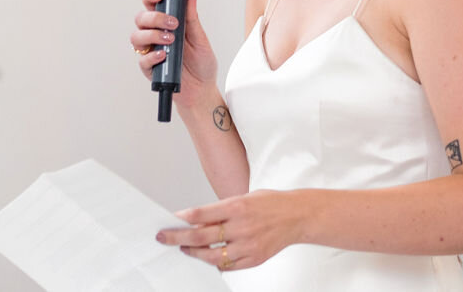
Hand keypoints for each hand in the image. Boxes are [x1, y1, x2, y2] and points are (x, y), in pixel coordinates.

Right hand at [130, 0, 217, 106]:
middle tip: (172, 23)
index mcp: (166, 23)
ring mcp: (150, 50)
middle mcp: (155, 34)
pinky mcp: (148, 67)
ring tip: (170, 40)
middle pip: (141, 18)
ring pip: (136, 36)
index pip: (152, 4)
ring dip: (152, 35)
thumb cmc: (201, 62)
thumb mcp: (200, 37)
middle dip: (154, 17)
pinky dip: (152, 55)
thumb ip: (191, 17)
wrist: (202, 88)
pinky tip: (164, 56)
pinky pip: (142, 59)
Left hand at [156, 190, 303, 270]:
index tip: (170, 221)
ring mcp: (247, 245)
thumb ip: (221, 209)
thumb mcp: (245, 197)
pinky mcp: (254, 259)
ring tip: (186, 249)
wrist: (297, 216)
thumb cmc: (270, 203)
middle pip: (201, 236)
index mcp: (237, 206)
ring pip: (211, 255)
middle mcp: (241, 226)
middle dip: (178, 238)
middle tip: (165, 238)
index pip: (201, 214)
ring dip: (194, 253)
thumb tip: (195, 219)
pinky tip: (209, 256)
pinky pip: (227, 265)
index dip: (182, 219)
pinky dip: (215, 262)